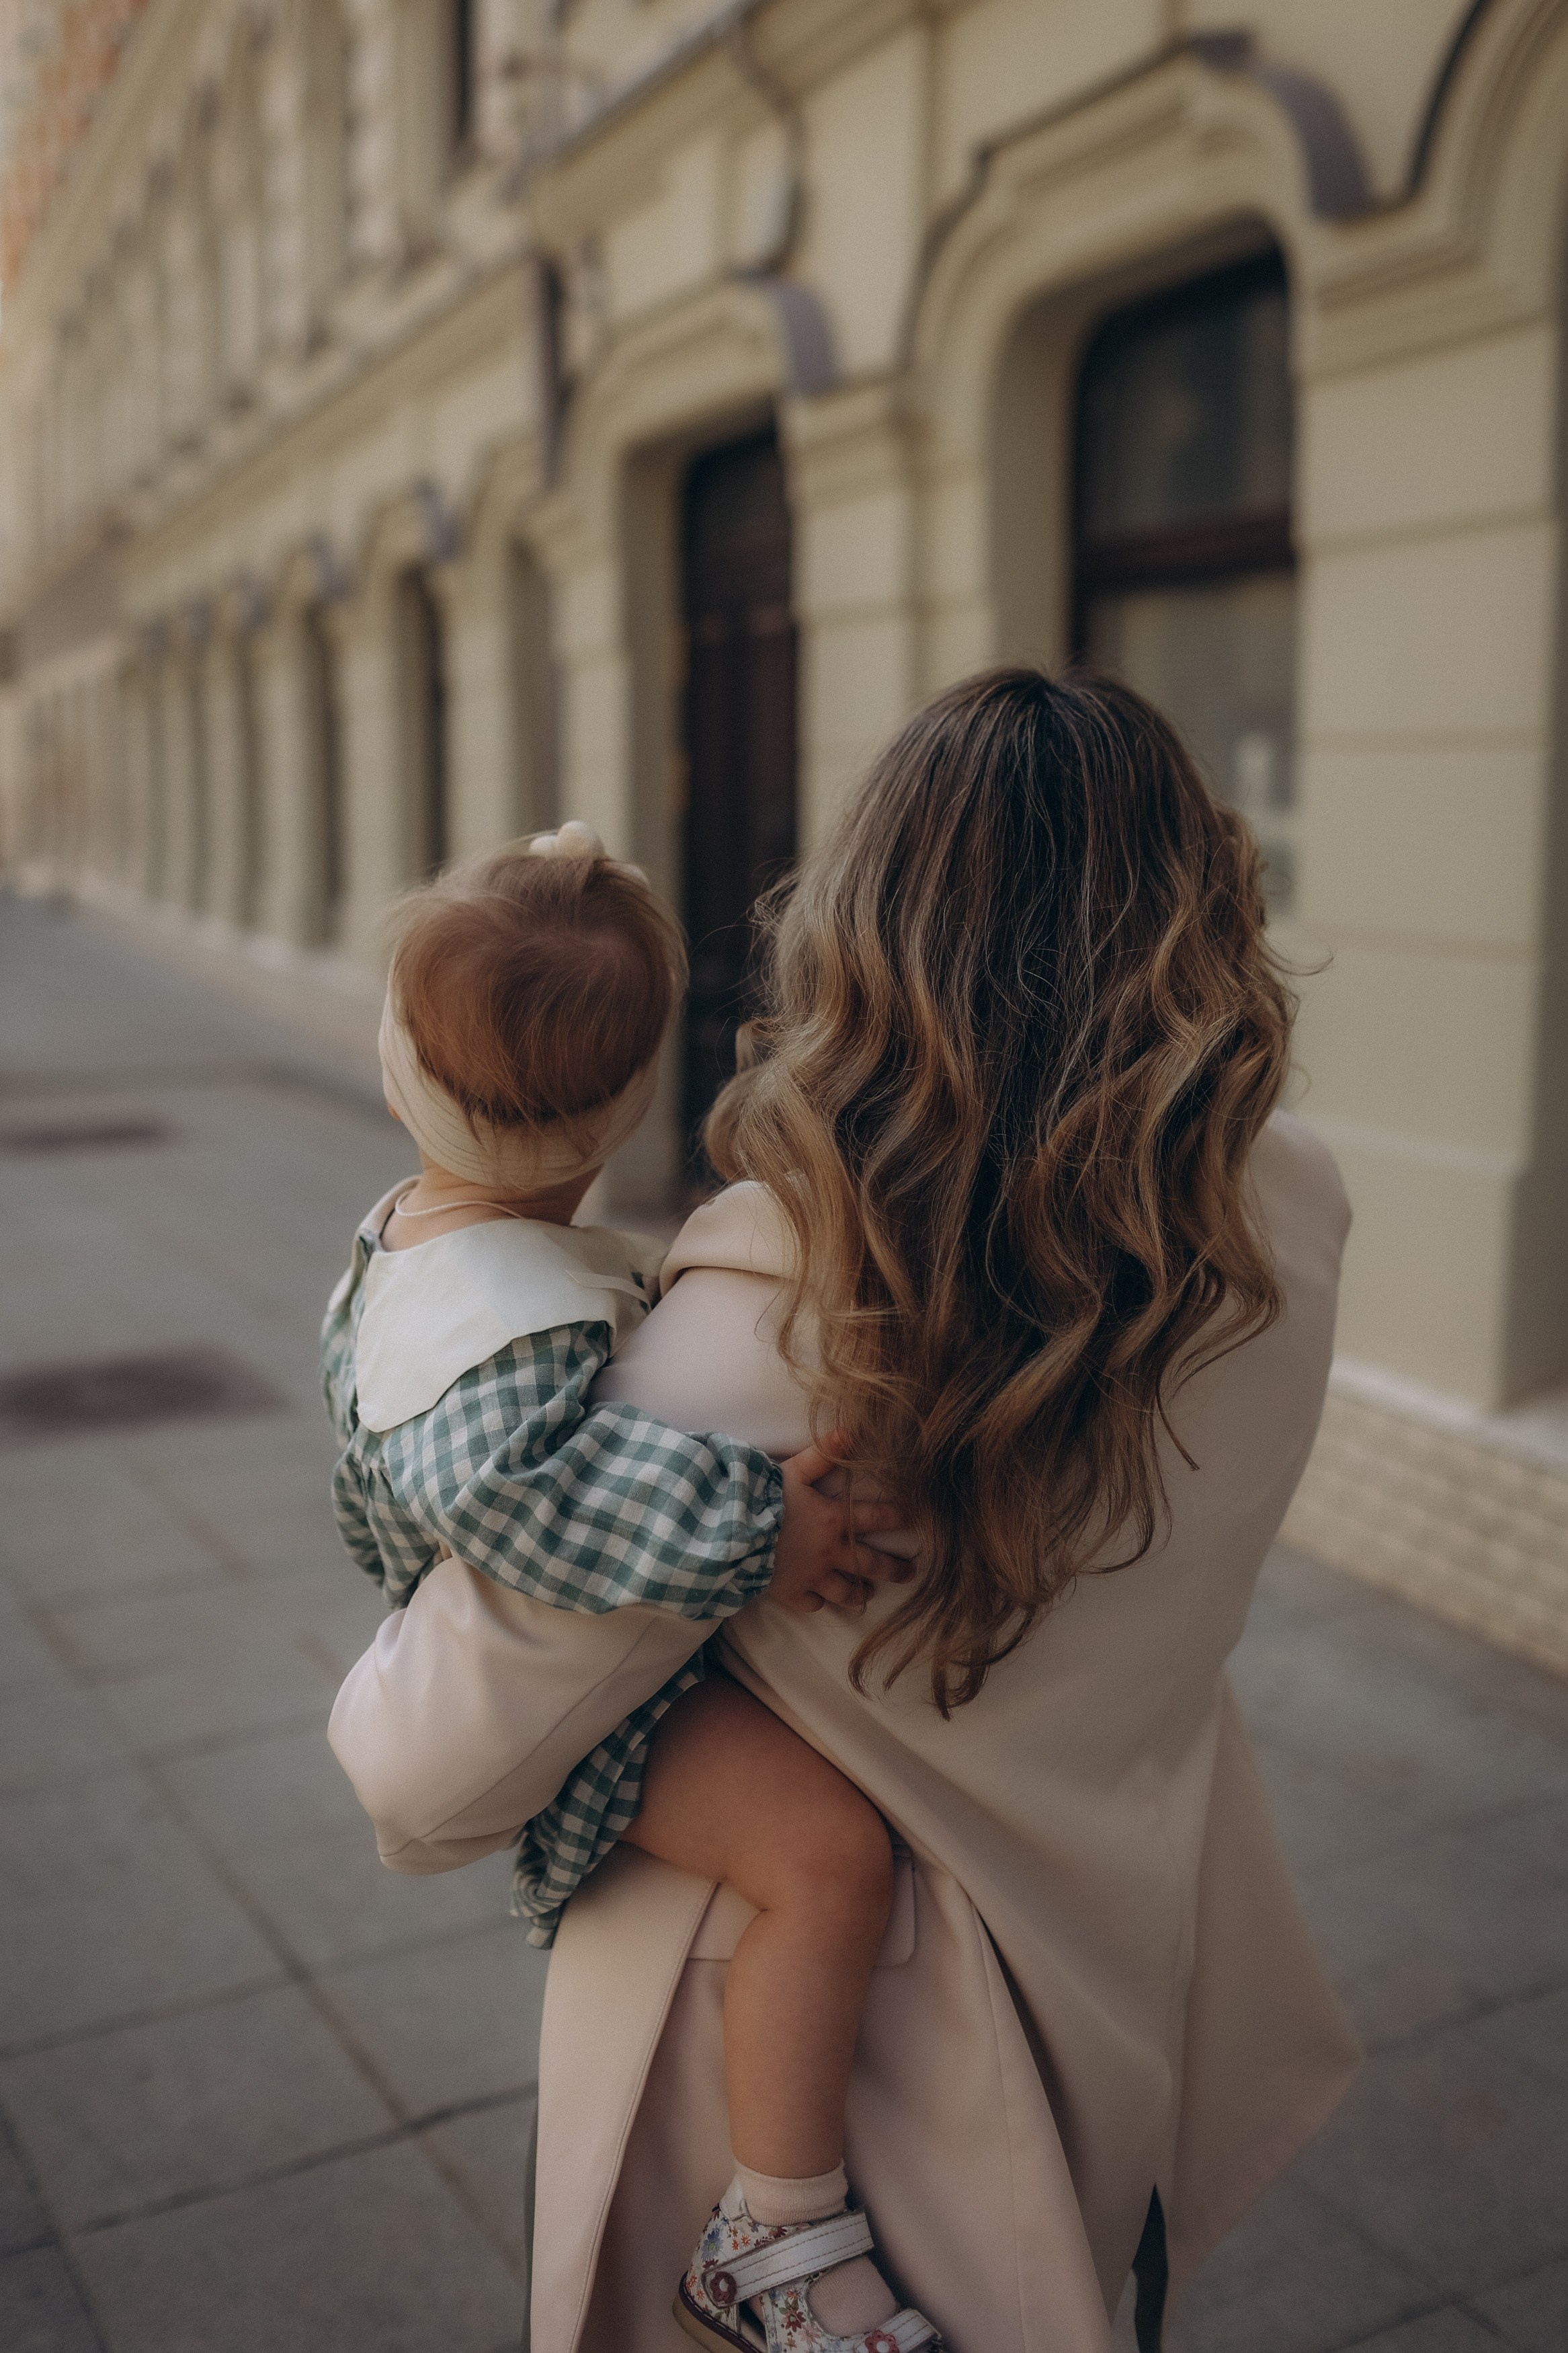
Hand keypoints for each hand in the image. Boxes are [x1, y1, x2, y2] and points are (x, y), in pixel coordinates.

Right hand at [769, 1435, 914, 1614]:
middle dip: (894, 1569)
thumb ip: (823, 1453)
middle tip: (910, 1573)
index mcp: (834, 1520)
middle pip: (871, 1564)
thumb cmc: (761, 1498)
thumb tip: (851, 1431)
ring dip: (859, 1593)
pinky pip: (812, 1604)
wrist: (731, 1534)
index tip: (912, 1519)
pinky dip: (819, 1602)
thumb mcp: (793, 1470)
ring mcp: (812, 1577)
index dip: (897, 1517)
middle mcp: (830, 1552)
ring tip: (868, 1593)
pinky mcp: (791, 1593)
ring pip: (845, 1592)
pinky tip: (821, 1600)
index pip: (876, 1518)